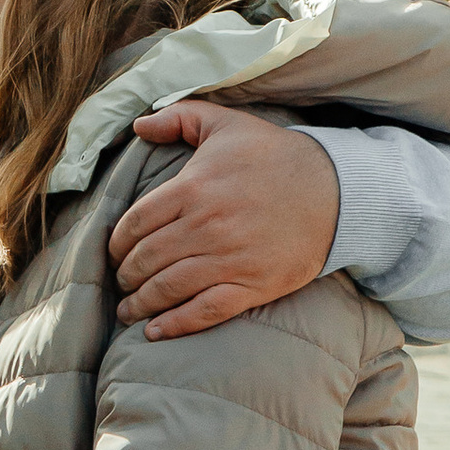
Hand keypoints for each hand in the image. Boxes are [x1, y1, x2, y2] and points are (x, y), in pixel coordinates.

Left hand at [112, 100, 338, 339]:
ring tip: (128, 309)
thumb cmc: (275, 156)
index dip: (116, 243)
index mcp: (192, 188)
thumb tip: (138, 126)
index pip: (134, 224)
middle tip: (121, 281)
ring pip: (167, 288)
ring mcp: (227, 259)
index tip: (114, 252)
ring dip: (140, 302)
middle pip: (145, 259)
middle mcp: (204, 227)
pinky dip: (174, 325)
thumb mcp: (226, 123)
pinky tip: (154, 332)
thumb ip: (178, 117)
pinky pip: (203, 311)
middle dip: (125, 275)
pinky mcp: (251, 285)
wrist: (336, 190)